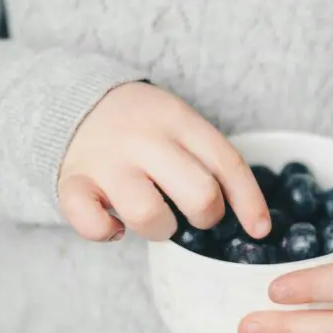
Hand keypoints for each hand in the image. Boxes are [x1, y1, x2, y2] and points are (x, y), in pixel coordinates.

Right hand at [58, 81, 270, 241]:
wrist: (73, 99)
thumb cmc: (143, 125)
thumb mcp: (180, 122)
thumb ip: (208, 157)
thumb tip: (253, 218)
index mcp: (178, 120)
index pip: (226, 163)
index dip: (249, 201)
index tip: (260, 228)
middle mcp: (144, 139)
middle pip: (199, 195)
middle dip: (206, 216)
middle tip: (195, 212)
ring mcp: (106, 161)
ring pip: (149, 216)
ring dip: (161, 230)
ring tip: (155, 218)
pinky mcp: (72, 182)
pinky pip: (92, 224)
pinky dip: (106, 232)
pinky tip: (115, 225)